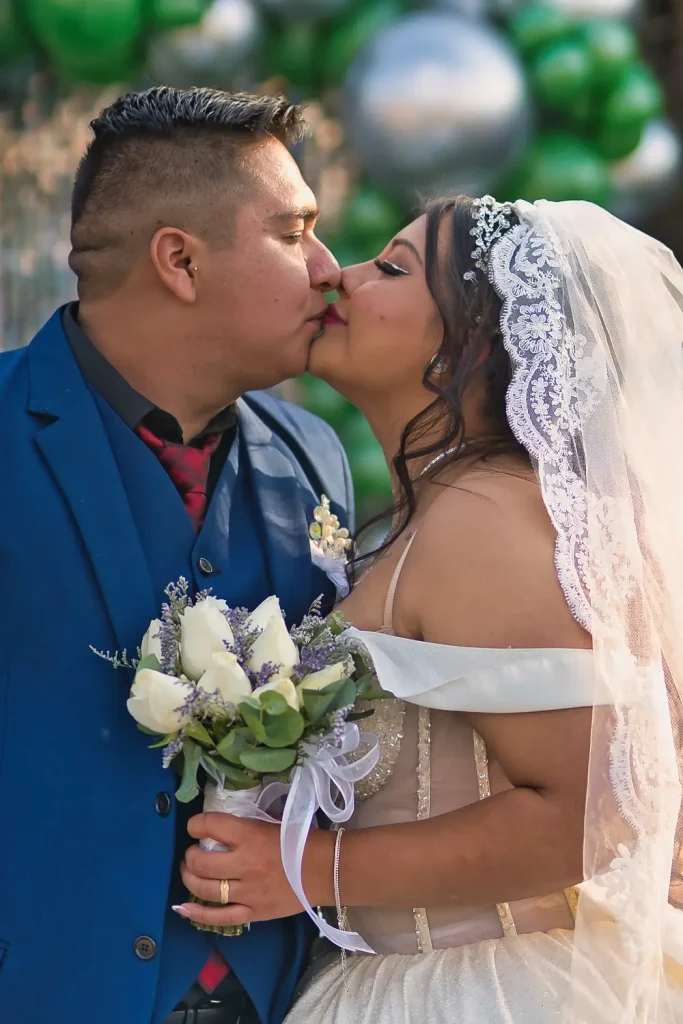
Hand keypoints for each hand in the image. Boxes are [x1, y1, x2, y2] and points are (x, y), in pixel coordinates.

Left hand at [175, 813, 334, 928]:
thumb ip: (246, 825)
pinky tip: (183, 908)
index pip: (210, 826)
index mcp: (250, 836)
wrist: (326, 869)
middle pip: (201, 862)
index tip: (195, 827)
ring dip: (190, 879)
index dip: (196, 824)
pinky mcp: (253, 913)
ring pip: (206, 889)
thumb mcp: (273, 822)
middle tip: (192, 852)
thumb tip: (221, 825)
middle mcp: (245, 864)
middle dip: (190, 855)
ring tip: (190, 872)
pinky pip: (220, 917)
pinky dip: (198, 914)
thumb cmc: (301, 840)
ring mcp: (248, 892)